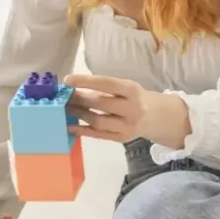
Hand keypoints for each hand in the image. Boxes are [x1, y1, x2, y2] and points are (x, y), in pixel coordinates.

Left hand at [64, 75, 190, 147]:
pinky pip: (99, 135)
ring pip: (98, 121)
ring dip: (78, 114)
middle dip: (79, 99)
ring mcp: (128, 126)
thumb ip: (104, 88)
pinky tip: (70, 126)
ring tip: (66, 109)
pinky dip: (82, 131)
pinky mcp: (122, 138)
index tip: (67, 80)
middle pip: (100, 104)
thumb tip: (73, 88)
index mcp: (132, 90)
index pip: (106, 83)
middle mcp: (132, 108)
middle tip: (64, 97)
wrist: (155, 116)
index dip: (85, 81)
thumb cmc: (134, 97)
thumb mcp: (125, 87)